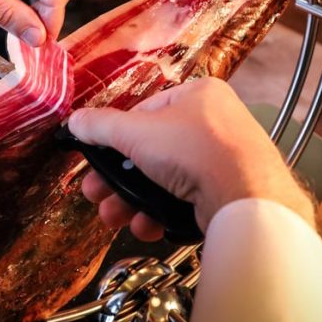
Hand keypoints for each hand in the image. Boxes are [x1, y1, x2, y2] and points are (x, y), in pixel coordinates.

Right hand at [68, 79, 315, 240]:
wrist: (246, 198)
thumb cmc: (196, 151)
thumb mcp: (136, 133)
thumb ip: (100, 126)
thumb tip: (74, 121)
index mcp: (197, 95)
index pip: (144, 113)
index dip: (117, 138)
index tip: (97, 159)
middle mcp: (214, 124)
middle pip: (150, 152)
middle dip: (118, 179)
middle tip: (96, 195)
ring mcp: (223, 160)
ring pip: (163, 180)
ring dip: (133, 201)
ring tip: (115, 217)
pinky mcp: (227, 193)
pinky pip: (184, 199)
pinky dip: (161, 213)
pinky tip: (147, 226)